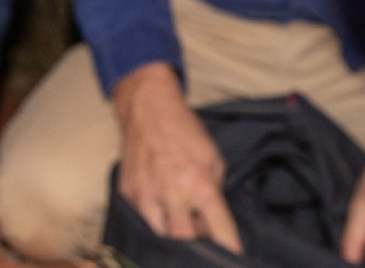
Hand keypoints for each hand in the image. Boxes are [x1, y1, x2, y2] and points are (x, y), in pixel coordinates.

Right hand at [110, 62, 241, 253]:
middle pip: (184, 241)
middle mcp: (172, 194)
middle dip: (196, 245)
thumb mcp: (213, 157)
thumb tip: (210, 214)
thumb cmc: (186, 132)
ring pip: (160, 235)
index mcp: (200, 184)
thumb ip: (213, 188)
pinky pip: (142, 219)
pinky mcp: (128, 195)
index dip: (229, 246)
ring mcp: (146, 197)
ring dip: (173, 234)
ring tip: (182, 222)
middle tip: (203, 239)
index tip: (235, 258)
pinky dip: (154, 219)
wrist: (149, 111)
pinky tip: (162, 207)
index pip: (218, 227)